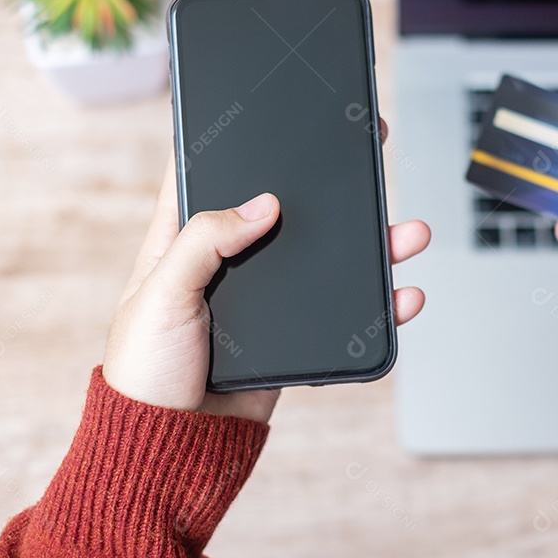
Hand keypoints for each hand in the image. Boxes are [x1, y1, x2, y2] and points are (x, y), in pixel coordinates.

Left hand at [103, 123, 430, 422]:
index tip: (282, 109)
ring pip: (328, 257)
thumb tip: (263, 204)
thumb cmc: (147, 372)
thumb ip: (205, 242)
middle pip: (291, 209)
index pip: (216, 173)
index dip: (246, 138)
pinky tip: (402, 294)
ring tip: (409, 233)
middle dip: (333, 184)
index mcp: (185, 239)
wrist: (176, 449)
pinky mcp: (294, 333)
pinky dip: (378, 302)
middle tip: (367, 154)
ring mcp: (268, 296)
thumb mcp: (162, 295)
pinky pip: (343, 309)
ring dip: (373, 243)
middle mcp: (231, 261)